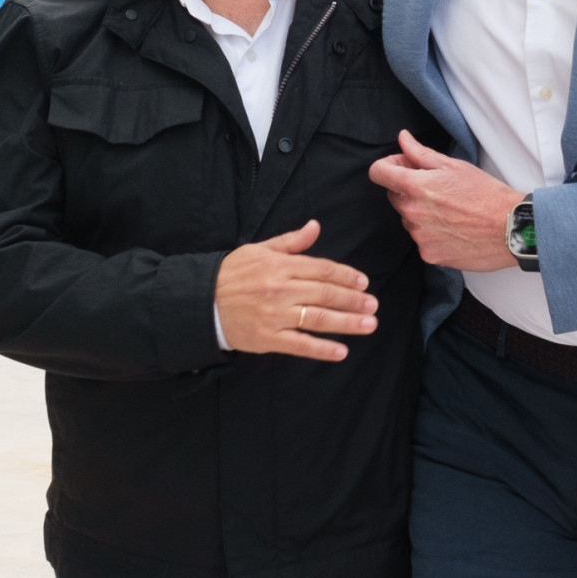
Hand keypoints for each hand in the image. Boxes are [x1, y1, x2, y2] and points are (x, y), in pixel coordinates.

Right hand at [214, 220, 378, 361]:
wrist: (203, 301)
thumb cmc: (233, 273)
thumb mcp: (260, 249)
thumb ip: (291, 241)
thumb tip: (315, 226)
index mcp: (281, 265)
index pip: (322, 270)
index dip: (346, 277)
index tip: (363, 283)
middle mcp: (281, 289)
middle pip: (325, 294)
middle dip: (353, 300)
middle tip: (373, 305)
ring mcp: (275, 315)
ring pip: (318, 319)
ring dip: (347, 323)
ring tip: (368, 324)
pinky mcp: (268, 337)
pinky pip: (300, 344)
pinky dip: (322, 349)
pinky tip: (341, 351)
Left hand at [369, 130, 522, 270]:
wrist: (509, 228)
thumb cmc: (485, 193)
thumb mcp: (454, 166)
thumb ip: (421, 153)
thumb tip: (403, 139)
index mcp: (415, 186)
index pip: (378, 173)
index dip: (389, 166)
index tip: (404, 166)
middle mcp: (411, 212)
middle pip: (394, 197)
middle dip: (408, 189)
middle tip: (437, 188)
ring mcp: (419, 236)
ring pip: (409, 219)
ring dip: (421, 213)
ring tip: (451, 211)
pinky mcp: (429, 254)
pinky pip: (421, 239)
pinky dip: (432, 234)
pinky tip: (454, 229)